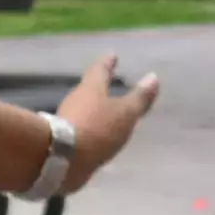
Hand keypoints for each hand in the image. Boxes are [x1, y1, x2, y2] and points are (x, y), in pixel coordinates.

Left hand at [56, 56, 163, 189]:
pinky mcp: (62, 140)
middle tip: (109, 85)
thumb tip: (153, 77)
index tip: (112, 55)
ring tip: (106, 114)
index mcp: (91, 88)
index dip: (107, 63)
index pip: (100, 70)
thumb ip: (139, 98)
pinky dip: (90, 130)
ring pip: (83, 110)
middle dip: (100, 88)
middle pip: (89, 90)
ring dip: (94, 111)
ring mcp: (66, 120)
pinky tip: (96, 138)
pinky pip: (80, 130)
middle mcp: (76, 100)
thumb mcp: (125, 113)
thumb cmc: (97, 128)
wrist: (61, 159)